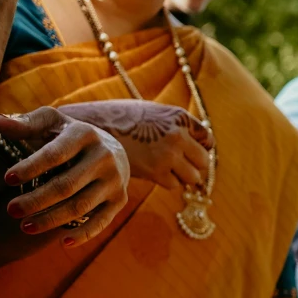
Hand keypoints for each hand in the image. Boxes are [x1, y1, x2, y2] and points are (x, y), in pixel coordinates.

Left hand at [0, 110, 130, 245]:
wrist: (113, 149)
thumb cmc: (69, 135)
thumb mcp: (51, 123)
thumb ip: (26, 124)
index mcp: (85, 134)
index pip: (55, 154)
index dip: (31, 167)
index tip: (7, 179)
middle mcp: (104, 158)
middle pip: (66, 185)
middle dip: (36, 200)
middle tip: (11, 210)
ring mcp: (115, 181)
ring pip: (81, 206)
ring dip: (52, 219)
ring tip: (25, 226)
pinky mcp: (120, 200)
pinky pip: (101, 221)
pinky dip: (83, 234)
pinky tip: (62, 242)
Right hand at [54, 100, 209, 194]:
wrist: (90, 126)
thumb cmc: (120, 119)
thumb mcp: (152, 112)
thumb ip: (174, 125)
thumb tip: (196, 144)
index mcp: (179, 117)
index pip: (207, 139)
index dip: (201, 147)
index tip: (192, 151)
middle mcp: (177, 135)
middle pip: (204, 161)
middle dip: (194, 165)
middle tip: (180, 165)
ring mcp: (167, 154)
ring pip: (193, 177)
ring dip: (183, 177)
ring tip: (167, 170)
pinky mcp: (155, 171)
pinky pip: (174, 184)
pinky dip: (167, 182)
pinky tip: (153, 173)